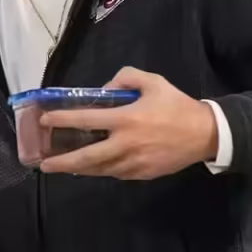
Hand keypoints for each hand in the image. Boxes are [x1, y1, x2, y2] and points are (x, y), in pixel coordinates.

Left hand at [38, 67, 218, 179]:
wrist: (207, 134)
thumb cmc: (177, 106)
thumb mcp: (153, 82)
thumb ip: (125, 77)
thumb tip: (103, 88)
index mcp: (126, 119)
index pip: (86, 120)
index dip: (63, 119)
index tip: (44, 121)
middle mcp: (126, 144)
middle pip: (87, 157)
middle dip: (62, 162)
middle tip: (43, 163)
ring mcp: (134, 162)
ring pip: (99, 170)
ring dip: (78, 169)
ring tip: (60, 167)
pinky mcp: (142, 174)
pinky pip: (115, 173)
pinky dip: (100, 171)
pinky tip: (89, 168)